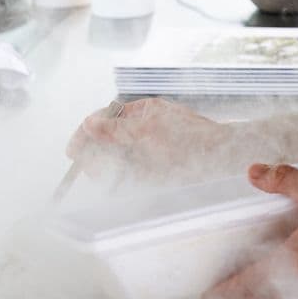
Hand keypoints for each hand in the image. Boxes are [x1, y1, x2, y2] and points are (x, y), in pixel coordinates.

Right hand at [65, 98, 233, 183]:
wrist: (224, 160)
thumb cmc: (191, 140)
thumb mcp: (148, 130)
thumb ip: (116, 129)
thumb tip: (89, 124)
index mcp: (142, 112)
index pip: (105, 119)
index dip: (86, 135)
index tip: (73, 152)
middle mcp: (144, 129)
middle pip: (108, 141)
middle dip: (97, 155)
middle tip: (90, 170)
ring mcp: (150, 150)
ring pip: (118, 160)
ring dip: (109, 170)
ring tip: (105, 179)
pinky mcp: (156, 170)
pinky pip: (131, 174)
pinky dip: (124, 180)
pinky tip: (122, 186)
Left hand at [204, 163, 297, 298]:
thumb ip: (284, 181)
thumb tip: (254, 172)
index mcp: (294, 266)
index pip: (246, 287)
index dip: (223, 293)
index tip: (206, 298)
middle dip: (243, 296)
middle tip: (228, 288)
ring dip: (268, 296)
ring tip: (257, 281)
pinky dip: (296, 293)